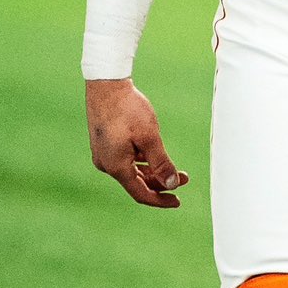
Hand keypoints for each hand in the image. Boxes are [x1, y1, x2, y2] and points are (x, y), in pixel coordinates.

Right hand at [86, 79, 189, 207]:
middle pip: (136, 183)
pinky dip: (142, 162)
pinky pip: (125, 161)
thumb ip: (161, 163)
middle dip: (161, 183)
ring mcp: (103, 155)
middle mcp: (106, 164)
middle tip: (184, 178)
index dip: (160, 200)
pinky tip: (155, 156)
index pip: (140, 193)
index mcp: (116, 166)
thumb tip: (172, 184)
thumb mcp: (149, 137)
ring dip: (153, 172)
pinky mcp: (104, 145)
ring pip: (131, 171)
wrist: (106, 85)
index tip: (178, 201)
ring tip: (175, 168)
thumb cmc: (128, 109)